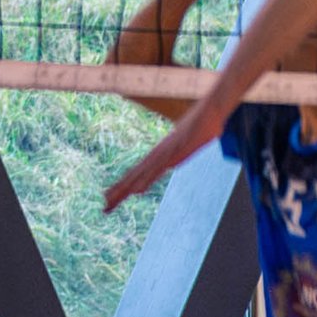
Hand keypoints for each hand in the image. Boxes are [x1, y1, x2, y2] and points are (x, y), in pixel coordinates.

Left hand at [105, 97, 220, 211]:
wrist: (213, 108)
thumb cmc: (202, 123)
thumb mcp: (188, 143)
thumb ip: (180, 151)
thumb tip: (176, 157)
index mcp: (160, 153)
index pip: (137, 172)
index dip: (123, 185)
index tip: (110, 197)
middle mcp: (159, 153)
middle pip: (133, 176)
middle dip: (118, 192)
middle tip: (103, 207)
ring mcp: (166, 153)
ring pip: (141, 175)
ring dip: (125, 189)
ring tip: (110, 202)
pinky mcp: (177, 152)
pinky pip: (158, 169)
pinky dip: (146, 180)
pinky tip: (137, 190)